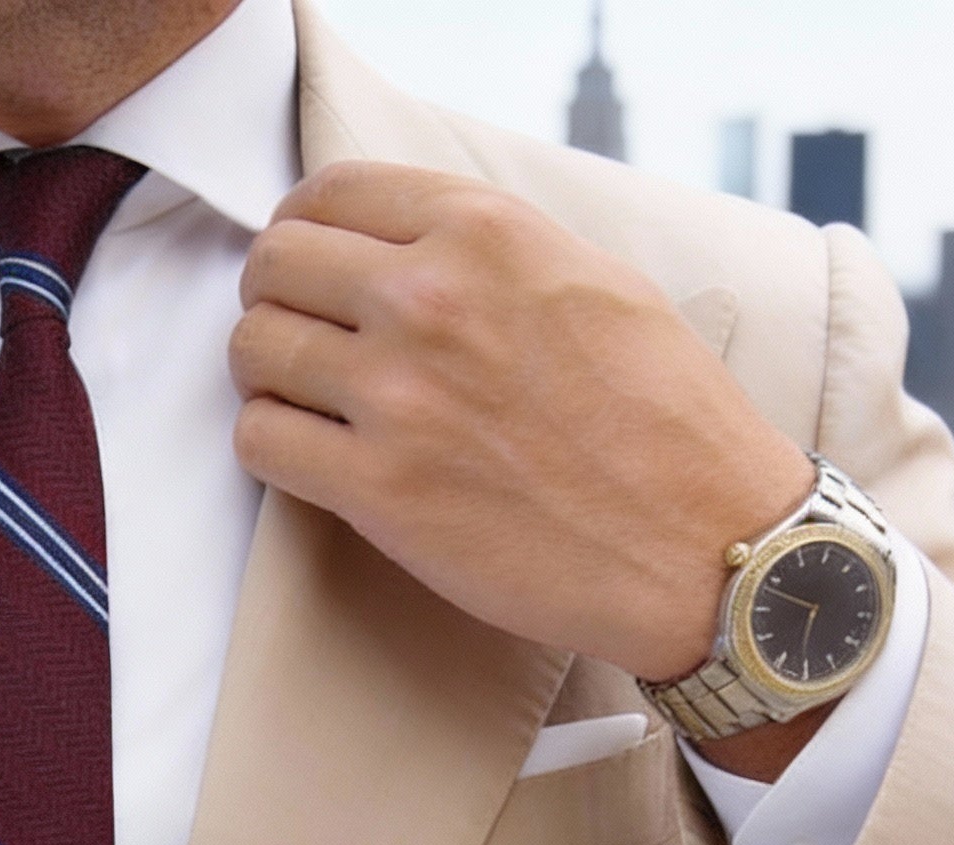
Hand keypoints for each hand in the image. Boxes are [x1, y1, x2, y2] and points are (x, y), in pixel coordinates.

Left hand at [229, 161, 815, 684]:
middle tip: (298, 337)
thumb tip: (412, 245)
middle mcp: (429, 299)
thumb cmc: (662, 418)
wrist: (699, 541)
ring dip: (265, 376)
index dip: (304, 231)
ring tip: (305, 401)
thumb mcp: (592, 279)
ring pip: (253, 351)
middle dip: (275, 299)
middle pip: (275, 264)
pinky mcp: (376, 489)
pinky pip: (261, 443)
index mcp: (485, 232)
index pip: (331, 193)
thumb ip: (491, 251)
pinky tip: (312, 457)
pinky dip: (271, 448)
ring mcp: (396, 395)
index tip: (310, 266)